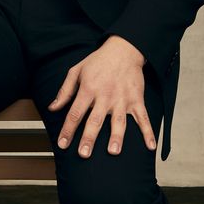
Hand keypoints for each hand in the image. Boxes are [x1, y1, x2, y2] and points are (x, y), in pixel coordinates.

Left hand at [48, 36, 155, 157]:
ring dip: (117, 137)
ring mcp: (122, 99)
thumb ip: (64, 91)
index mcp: (88, 89)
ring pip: (119, 121)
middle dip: (89, 138)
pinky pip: (143, 118)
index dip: (67, 129)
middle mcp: (105, 96)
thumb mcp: (76, 71)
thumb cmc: (97, 62)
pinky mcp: (137, 100)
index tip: (62, 144)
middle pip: (95, 120)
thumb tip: (53, 108)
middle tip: (83, 154)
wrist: (123, 49)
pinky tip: (150, 146)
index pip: (75, 113)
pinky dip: (148, 132)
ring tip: (113, 152)